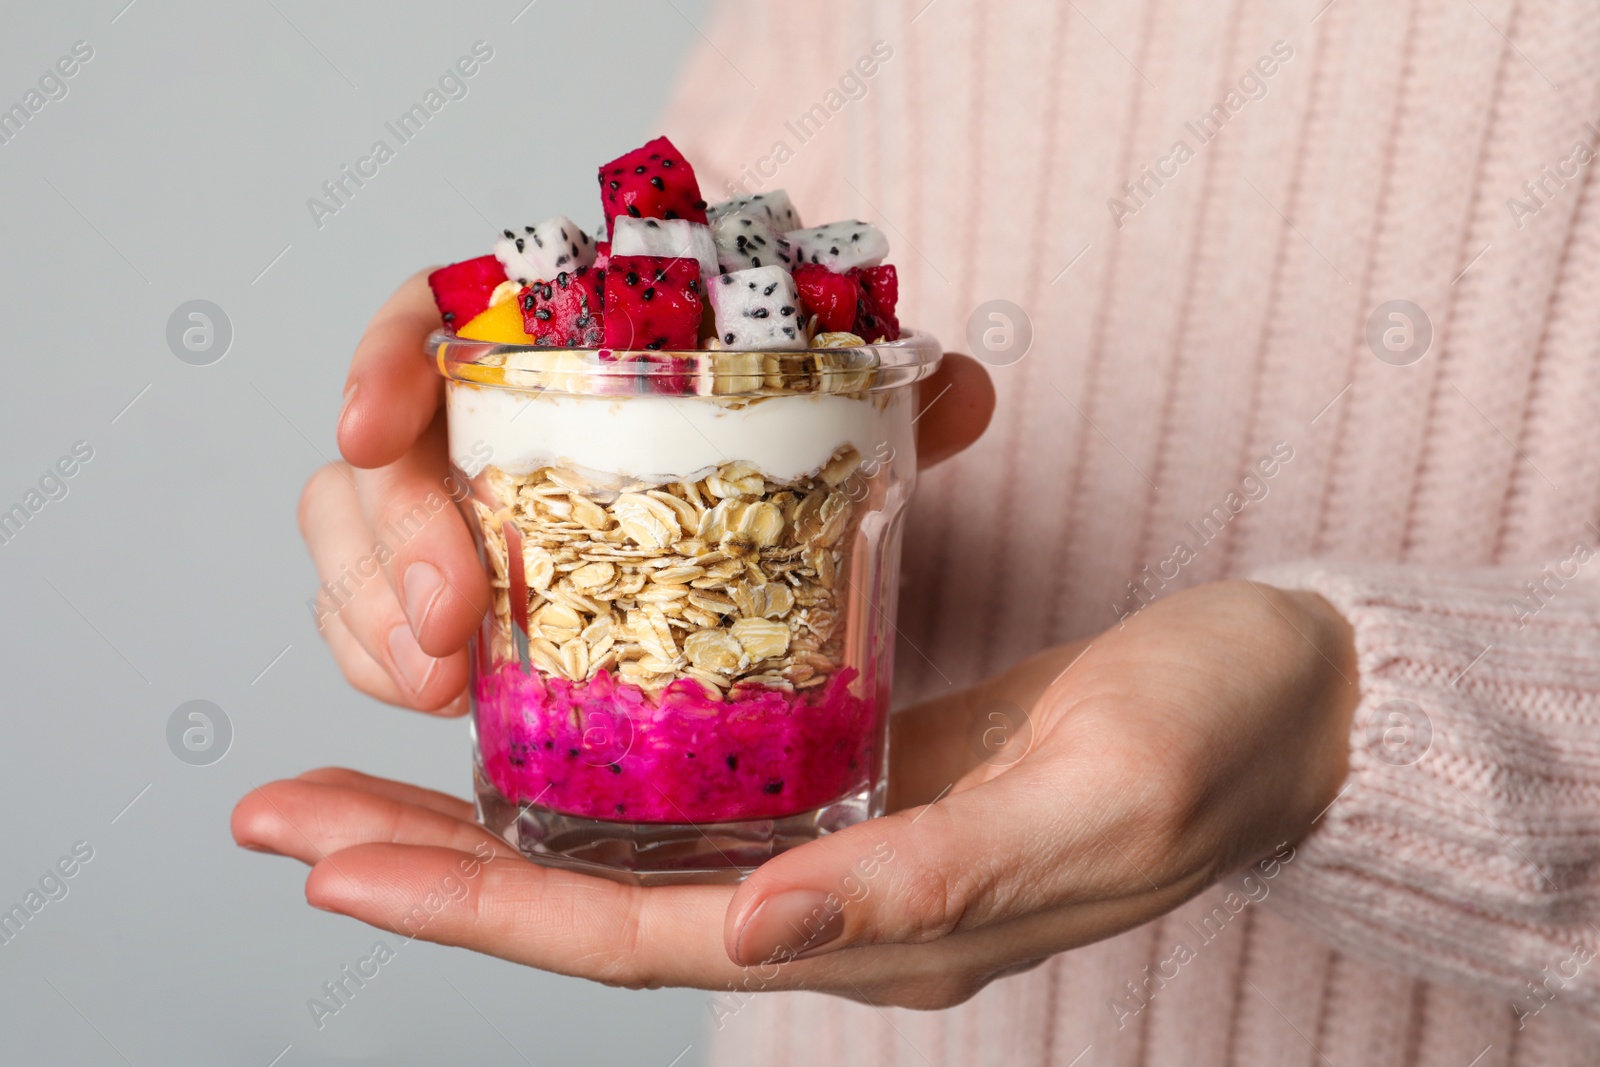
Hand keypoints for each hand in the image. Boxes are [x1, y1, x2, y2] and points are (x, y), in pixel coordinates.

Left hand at [233, 579, 1358, 1008]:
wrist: (1281, 703)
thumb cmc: (1209, 737)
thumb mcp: (1092, 800)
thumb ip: (930, 882)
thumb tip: (756, 932)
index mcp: (883, 932)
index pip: (637, 937)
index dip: (480, 904)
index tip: (337, 854)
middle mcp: (835, 911)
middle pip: (593, 908)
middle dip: (429, 865)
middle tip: (280, 814)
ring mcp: (842, 852)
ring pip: (627, 855)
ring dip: (482, 822)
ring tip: (353, 782)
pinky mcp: (858, 786)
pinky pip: (692, 800)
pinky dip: (588, 774)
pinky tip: (527, 736)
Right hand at [298, 270, 994, 713]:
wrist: (760, 501)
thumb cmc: (780, 439)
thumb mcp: (838, 415)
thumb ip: (896, 396)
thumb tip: (963, 386)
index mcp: (559, 339)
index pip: (434, 312)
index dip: (384, 359)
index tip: (373, 426)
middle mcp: (490, 415)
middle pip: (378, 453)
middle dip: (390, 541)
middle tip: (450, 620)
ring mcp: (460, 505)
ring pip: (357, 541)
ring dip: (375, 617)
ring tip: (439, 685)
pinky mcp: (456, 586)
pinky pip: (375, 614)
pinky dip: (383, 658)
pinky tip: (439, 697)